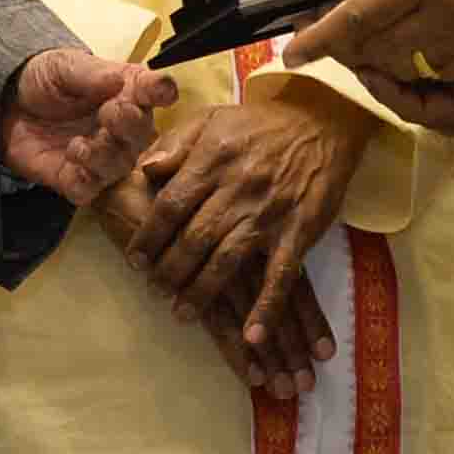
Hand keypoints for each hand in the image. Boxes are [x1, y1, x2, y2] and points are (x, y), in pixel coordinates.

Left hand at [0, 44, 172, 204]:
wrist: (4, 102)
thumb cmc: (43, 80)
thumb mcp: (64, 66)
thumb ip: (93, 74)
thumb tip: (120, 79)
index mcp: (125, 92)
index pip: (154, 92)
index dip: (160, 92)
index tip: (160, 91)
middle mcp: (121, 127)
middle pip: (141, 133)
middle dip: (130, 125)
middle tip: (112, 112)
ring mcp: (101, 156)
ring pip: (118, 165)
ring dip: (104, 155)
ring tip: (81, 145)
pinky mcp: (75, 179)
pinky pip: (89, 189)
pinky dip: (84, 180)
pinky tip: (72, 160)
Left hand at [107, 92, 370, 388]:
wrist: (320, 121)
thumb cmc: (258, 124)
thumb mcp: (210, 118)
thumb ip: (175, 144)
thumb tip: (143, 170)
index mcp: (211, 160)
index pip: (170, 205)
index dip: (149, 237)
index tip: (134, 260)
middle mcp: (236, 188)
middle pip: (193, 238)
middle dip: (169, 271)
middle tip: (155, 292)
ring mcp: (269, 213)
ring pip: (228, 260)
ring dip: (203, 292)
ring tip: (183, 314)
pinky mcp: (299, 232)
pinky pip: (280, 277)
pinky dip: (266, 308)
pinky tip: (251, 335)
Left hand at [282, 0, 453, 84]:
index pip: (358, 16)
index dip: (320, 37)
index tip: (290, 51)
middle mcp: (446, 15)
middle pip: (378, 50)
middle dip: (345, 50)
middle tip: (324, 35)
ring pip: (410, 67)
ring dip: (380, 61)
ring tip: (363, 41)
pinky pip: (448, 72)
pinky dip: (421, 67)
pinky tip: (415, 47)